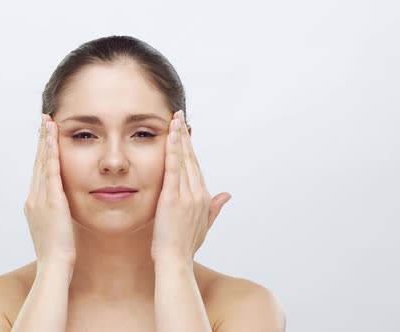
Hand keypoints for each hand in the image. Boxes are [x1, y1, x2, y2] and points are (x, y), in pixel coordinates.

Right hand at [23, 114, 75, 265]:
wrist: (54, 265)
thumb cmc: (58, 252)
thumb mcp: (54, 229)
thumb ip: (56, 215)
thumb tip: (62, 208)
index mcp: (34, 204)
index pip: (38, 172)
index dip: (41, 153)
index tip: (44, 137)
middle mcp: (34, 197)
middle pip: (37, 162)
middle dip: (41, 141)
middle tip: (43, 121)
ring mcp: (41, 198)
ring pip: (42, 162)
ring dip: (45, 140)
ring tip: (48, 122)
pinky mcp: (52, 200)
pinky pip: (51, 170)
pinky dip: (51, 152)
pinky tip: (53, 138)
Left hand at [151, 110, 231, 263]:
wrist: (175, 261)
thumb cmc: (185, 247)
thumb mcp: (203, 226)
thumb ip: (215, 208)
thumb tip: (227, 195)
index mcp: (204, 198)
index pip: (197, 168)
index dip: (192, 149)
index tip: (187, 133)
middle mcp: (198, 193)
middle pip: (192, 159)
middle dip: (186, 136)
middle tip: (180, 116)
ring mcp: (187, 194)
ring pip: (184, 158)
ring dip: (180, 136)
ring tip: (175, 118)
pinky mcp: (173, 196)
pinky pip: (173, 167)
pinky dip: (174, 149)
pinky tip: (172, 134)